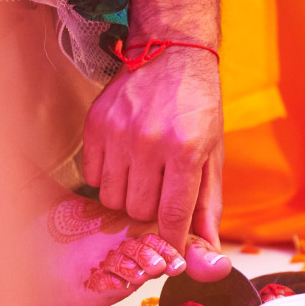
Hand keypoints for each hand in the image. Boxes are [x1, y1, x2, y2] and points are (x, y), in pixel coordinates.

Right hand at [82, 48, 223, 257]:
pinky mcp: (95, 124)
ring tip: (143, 177)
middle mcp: (149, 143)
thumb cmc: (199, 110)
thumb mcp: (213, 156)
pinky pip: (91, 176)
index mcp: (185, 152)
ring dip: (127, 197)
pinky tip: (124, 162)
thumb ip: (208, 206)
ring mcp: (118, 133)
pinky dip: (107, 178)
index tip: (172, 249)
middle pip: (138, 211)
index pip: (172, 216)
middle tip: (160, 193)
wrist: (172, 55)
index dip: (172, 240)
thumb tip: (209, 249)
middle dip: (151, 212)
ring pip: (111, 198)